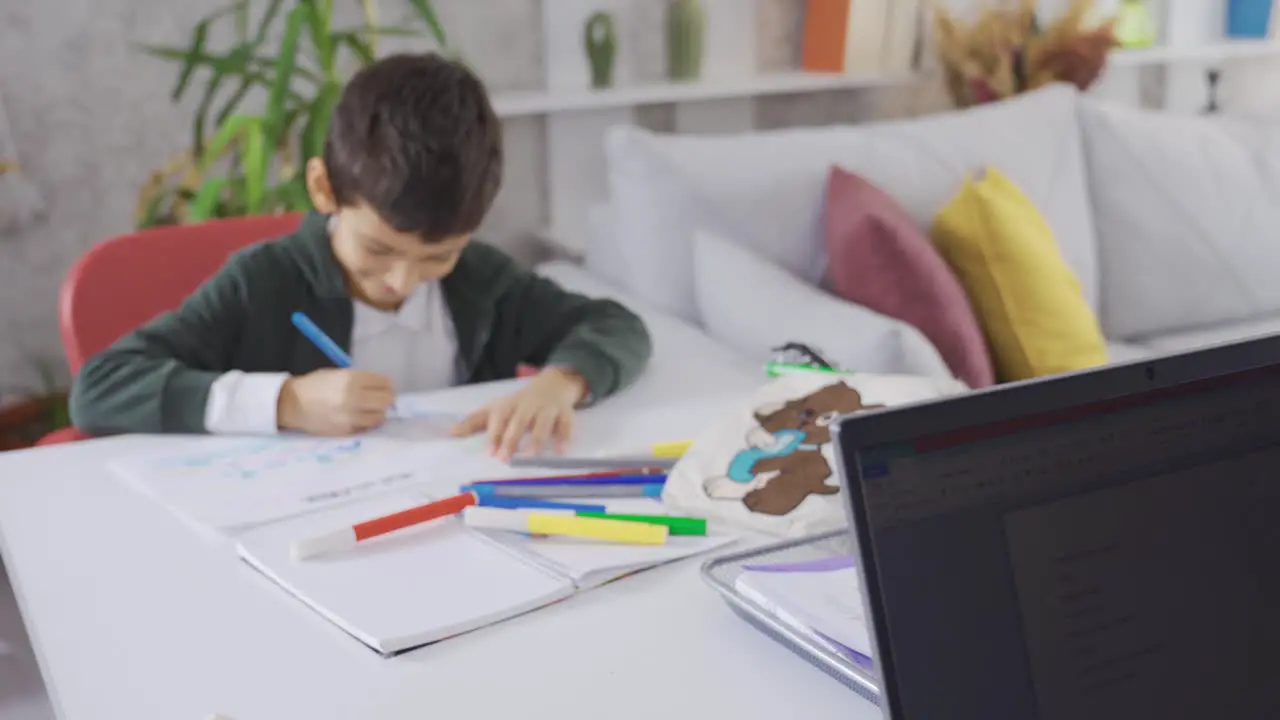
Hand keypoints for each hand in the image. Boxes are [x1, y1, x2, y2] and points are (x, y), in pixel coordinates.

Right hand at [277, 369, 395, 435]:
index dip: (387, 384)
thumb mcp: (338, 374)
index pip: (384, 382)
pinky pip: (366, 427)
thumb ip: (360, 380)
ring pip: (379, 416)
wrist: (292, 404)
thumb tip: (382, 388)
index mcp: (352, 379)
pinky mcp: (346, 430)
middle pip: (386, 400)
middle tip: (384, 399)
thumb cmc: (315, 385)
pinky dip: (367, 423)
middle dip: (387, 398)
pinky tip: (360, 418)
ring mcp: (350, 416)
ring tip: (371, 409)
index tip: (385, 386)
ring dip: (379, 412)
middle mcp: (353, 398)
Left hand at [451, 368, 588, 459]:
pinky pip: (566, 424)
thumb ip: (474, 422)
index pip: (499, 418)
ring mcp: (547, 408)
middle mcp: (527, 406)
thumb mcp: (496, 408)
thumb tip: (450, 434)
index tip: (489, 452)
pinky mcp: (565, 412)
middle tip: (505, 458)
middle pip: (520, 421)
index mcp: (508, 405)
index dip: (494, 434)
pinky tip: (561, 452)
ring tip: (530, 456)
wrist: (552, 384)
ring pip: (543, 422)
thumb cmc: (518, 403)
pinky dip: (564, 437)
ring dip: (537, 439)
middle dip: (512, 438)